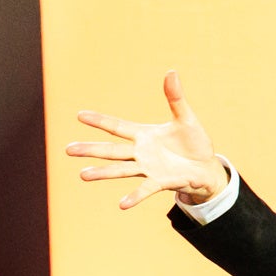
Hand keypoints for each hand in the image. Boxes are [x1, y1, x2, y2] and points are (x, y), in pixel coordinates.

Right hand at [67, 71, 229, 209]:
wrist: (207, 168)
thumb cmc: (194, 143)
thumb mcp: (185, 118)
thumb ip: (175, 98)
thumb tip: (171, 71)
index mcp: (144, 135)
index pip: (117, 126)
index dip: (99, 121)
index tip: (79, 115)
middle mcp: (141, 153)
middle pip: (111, 150)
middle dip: (90, 150)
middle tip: (68, 149)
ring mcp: (149, 168)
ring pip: (121, 170)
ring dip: (103, 173)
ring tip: (83, 175)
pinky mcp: (161, 182)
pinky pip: (145, 189)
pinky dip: (135, 196)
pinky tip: (122, 204)